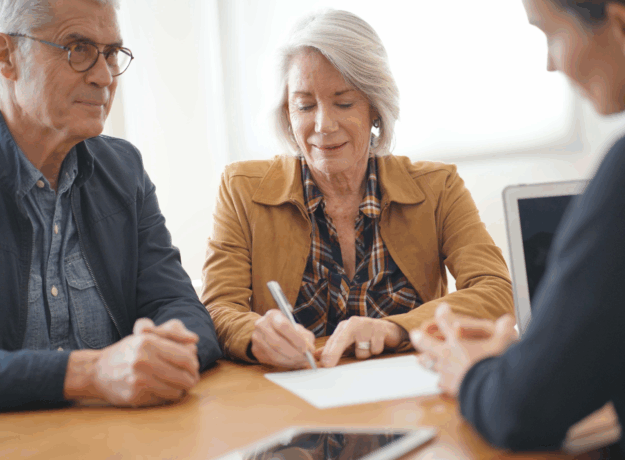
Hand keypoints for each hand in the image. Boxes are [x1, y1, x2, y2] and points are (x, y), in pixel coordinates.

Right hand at [64, 319, 200, 406]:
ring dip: (181, 389)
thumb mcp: (146, 336)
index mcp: (148, 343)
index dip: (194, 365)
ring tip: (180, 386)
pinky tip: (164, 391)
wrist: (97, 371)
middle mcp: (143, 361)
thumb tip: (196, 340)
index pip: (185, 358)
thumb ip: (172, 335)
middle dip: (192, 379)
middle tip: (192, 379)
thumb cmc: (128, 351)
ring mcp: (139, 380)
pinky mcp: (136, 396)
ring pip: (176, 390)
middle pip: (183, 376)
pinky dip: (168, 396)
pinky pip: (163, 399)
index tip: (195, 367)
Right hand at [250, 309, 315, 368]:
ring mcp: (256, 338)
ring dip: (289, 360)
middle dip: (293, 353)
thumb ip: (305, 337)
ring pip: (274, 353)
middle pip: (277, 342)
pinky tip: (291, 362)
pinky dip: (284, 363)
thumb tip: (309, 349)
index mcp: (273, 315)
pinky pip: (271, 360)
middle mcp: (261, 324)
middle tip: (304, 359)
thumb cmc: (287, 330)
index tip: (305, 348)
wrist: (270, 332)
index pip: (283, 326)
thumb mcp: (298, 328)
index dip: (295, 339)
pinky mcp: (256, 350)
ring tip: (300, 361)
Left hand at [316, 317, 407, 367]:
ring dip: (365, 354)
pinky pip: (375, 349)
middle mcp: (353, 323)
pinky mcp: (380, 330)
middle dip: (334, 353)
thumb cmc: (363, 337)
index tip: (323, 364)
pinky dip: (376, 350)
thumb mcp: (347, 342)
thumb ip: (332, 348)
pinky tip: (377, 344)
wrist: (386, 329)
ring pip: (361, 350)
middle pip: (342, 340)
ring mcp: (367, 325)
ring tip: (368, 346)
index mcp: (343, 326)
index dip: (327, 353)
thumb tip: (315, 356)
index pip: (333, 341)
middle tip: (328, 365)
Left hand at [410, 304, 516, 396]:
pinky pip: (441, 382)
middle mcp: (447, 356)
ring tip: (419, 359)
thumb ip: (504, 330)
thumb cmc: (495, 366)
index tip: (441, 308)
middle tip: (414, 333)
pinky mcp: (449, 388)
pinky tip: (440, 383)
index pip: (446, 324)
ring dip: (424, 360)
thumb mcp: (504, 344)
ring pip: (429, 364)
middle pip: (427, 344)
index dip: (442, 315)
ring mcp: (445, 372)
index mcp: (457, 342)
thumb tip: (509, 318)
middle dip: (420, 338)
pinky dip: (440, 381)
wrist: (489, 393)